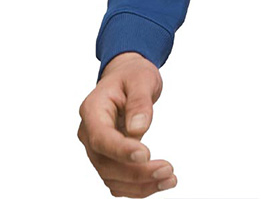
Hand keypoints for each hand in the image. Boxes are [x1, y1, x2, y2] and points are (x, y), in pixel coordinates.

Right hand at [77, 51, 177, 195]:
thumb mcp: (141, 78)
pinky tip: (160, 182)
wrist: (127, 77)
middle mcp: (89, 133)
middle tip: (168, 170)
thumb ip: (139, 102)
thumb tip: (138, 129)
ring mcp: (97, 148)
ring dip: (139, 185)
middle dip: (136, 172)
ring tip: (170, 179)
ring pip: (111, 177)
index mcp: (92, 110)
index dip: (121, 150)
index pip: (101, 137)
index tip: (146, 155)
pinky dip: (138, 186)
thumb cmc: (133, 75)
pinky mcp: (108, 157)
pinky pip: (118, 179)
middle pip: (106, 163)